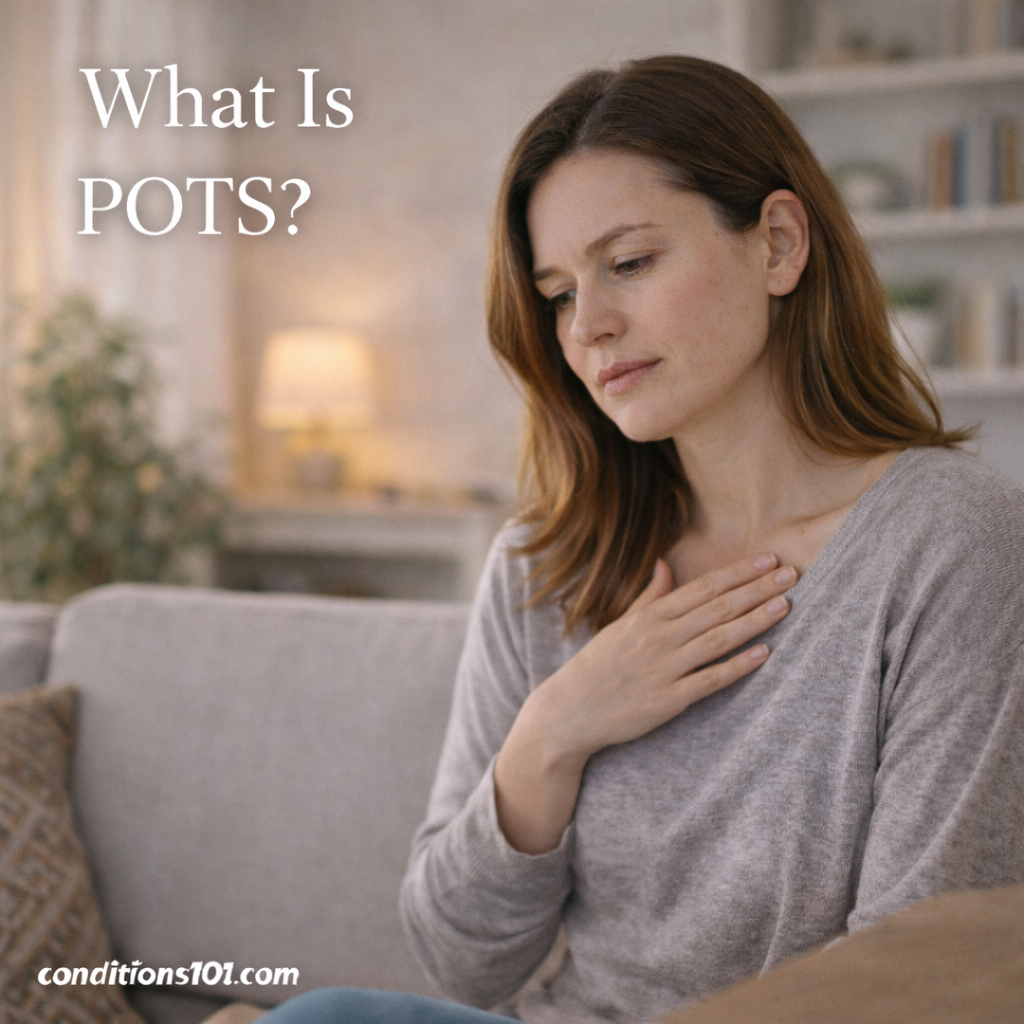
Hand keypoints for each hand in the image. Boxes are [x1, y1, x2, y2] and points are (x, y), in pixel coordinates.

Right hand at [494, 552, 796, 852]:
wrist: (570, 712)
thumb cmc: (597, 667)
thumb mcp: (619, 625)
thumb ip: (649, 597)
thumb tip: (666, 564)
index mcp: (648, 617)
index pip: (702, 588)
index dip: (737, 573)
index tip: (768, 560)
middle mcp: (657, 638)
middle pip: (716, 608)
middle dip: (756, 589)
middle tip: (791, 574)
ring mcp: (663, 669)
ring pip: (717, 639)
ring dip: (753, 621)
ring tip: (785, 605)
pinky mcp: (667, 701)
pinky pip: (709, 680)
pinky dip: (737, 666)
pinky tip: (763, 654)